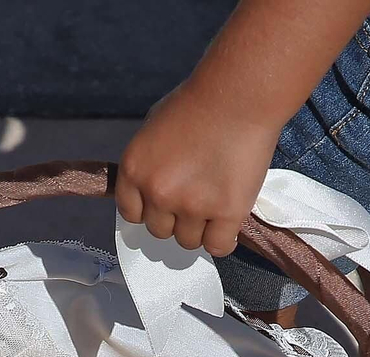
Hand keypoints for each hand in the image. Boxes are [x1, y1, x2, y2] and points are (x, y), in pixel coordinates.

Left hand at [116, 83, 281, 257]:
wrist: (238, 95)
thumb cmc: (198, 102)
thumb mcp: (154, 127)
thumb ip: (149, 161)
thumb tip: (149, 187)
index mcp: (134, 170)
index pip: (131, 214)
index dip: (150, 210)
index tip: (164, 205)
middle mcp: (158, 192)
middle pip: (160, 231)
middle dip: (175, 218)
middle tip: (196, 197)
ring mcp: (192, 206)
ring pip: (189, 242)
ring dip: (200, 228)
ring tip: (216, 202)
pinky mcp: (226, 213)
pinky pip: (218, 246)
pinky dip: (223, 239)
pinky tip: (228, 222)